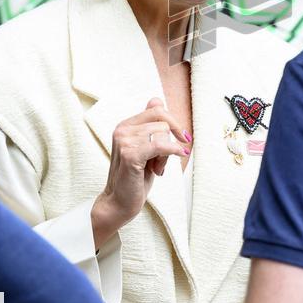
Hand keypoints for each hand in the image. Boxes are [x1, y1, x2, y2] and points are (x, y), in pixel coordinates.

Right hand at [91, 98, 190, 247]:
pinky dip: (173, 151)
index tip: (183, 137)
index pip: (157, 110)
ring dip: (167, 152)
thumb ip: (151, 125)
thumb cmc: (135, 177)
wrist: (120, 202)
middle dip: (171, 136)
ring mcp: (124, 141)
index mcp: (125, 125)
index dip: (173, 123)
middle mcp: (122, 129)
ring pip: (162, 133)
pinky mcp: (130, 154)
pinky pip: (161, 145)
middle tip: (168, 157)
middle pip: (162, 119)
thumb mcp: (148, 148)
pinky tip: (179, 155)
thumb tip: (156, 100)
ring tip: (157, 168)